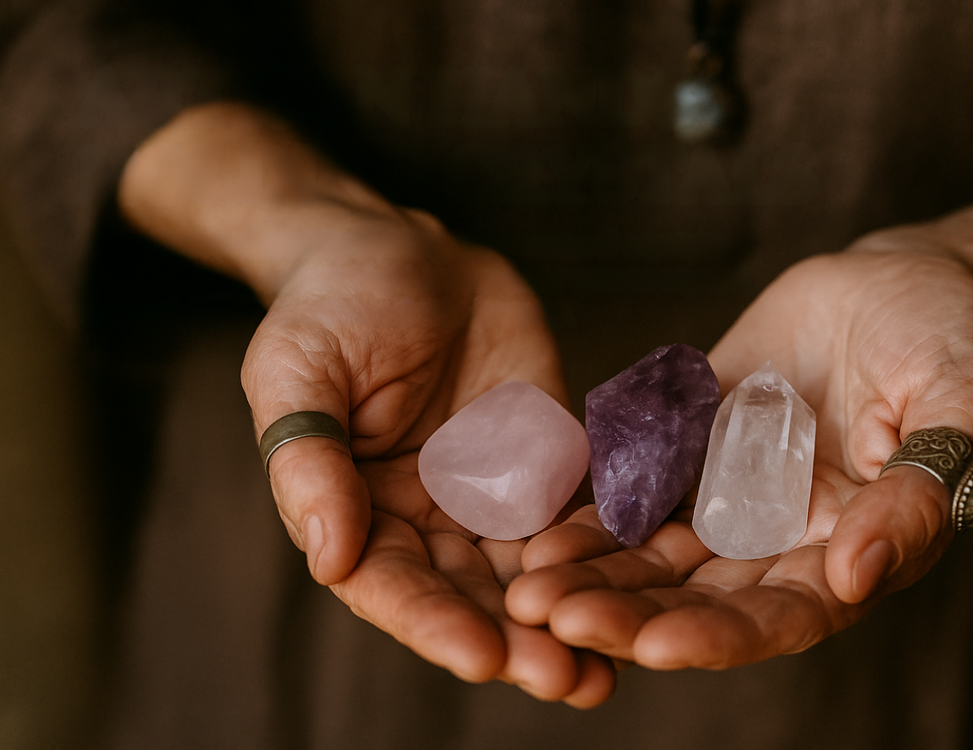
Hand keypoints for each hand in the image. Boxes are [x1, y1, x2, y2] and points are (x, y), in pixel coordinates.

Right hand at [120, 103, 612, 704]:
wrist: (405, 250)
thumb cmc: (333, 301)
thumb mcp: (298, 367)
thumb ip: (309, 459)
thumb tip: (329, 559)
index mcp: (359, 510)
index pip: (394, 584)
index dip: (435, 623)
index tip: (483, 656)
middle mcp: (427, 519)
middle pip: (471, 596)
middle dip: (516, 642)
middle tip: (565, 680)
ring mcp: (490, 495)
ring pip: (531, 573)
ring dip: (568, 620)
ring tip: (609, 667)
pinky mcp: (545, 462)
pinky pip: (578, 513)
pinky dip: (607, 554)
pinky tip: (645, 588)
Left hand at [506, 236, 972, 669]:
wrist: (899, 280)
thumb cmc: (952, 339)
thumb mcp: (962, 403)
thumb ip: (919, 491)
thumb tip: (857, 574)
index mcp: (853, 549)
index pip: (782, 616)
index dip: (717, 635)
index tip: (653, 645)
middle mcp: (784, 540)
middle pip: (699, 599)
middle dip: (626, 614)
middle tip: (551, 616)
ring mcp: (734, 496)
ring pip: (656, 556)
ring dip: (593, 574)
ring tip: (525, 585)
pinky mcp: (696, 448)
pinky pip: (639, 488)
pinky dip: (592, 510)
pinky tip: (537, 523)